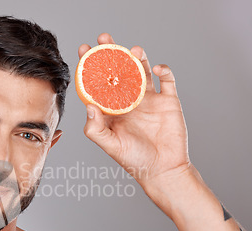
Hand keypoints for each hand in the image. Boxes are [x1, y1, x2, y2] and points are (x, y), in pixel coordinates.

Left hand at [81, 33, 190, 187]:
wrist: (163, 170)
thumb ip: (95, 128)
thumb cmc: (134, 160)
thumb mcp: (110, 145)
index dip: (90, 66)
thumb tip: (89, 105)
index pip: (98, 83)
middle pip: (118, 70)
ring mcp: (148, 99)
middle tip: (104, 38)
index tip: (83, 50)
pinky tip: (156, 69)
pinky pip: (167, 80)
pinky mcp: (168, 101)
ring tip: (132, 49)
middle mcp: (128, 101)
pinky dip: (163, 70)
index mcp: (111, 109)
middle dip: (111, 53)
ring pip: (141, 71)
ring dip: (137, 57)